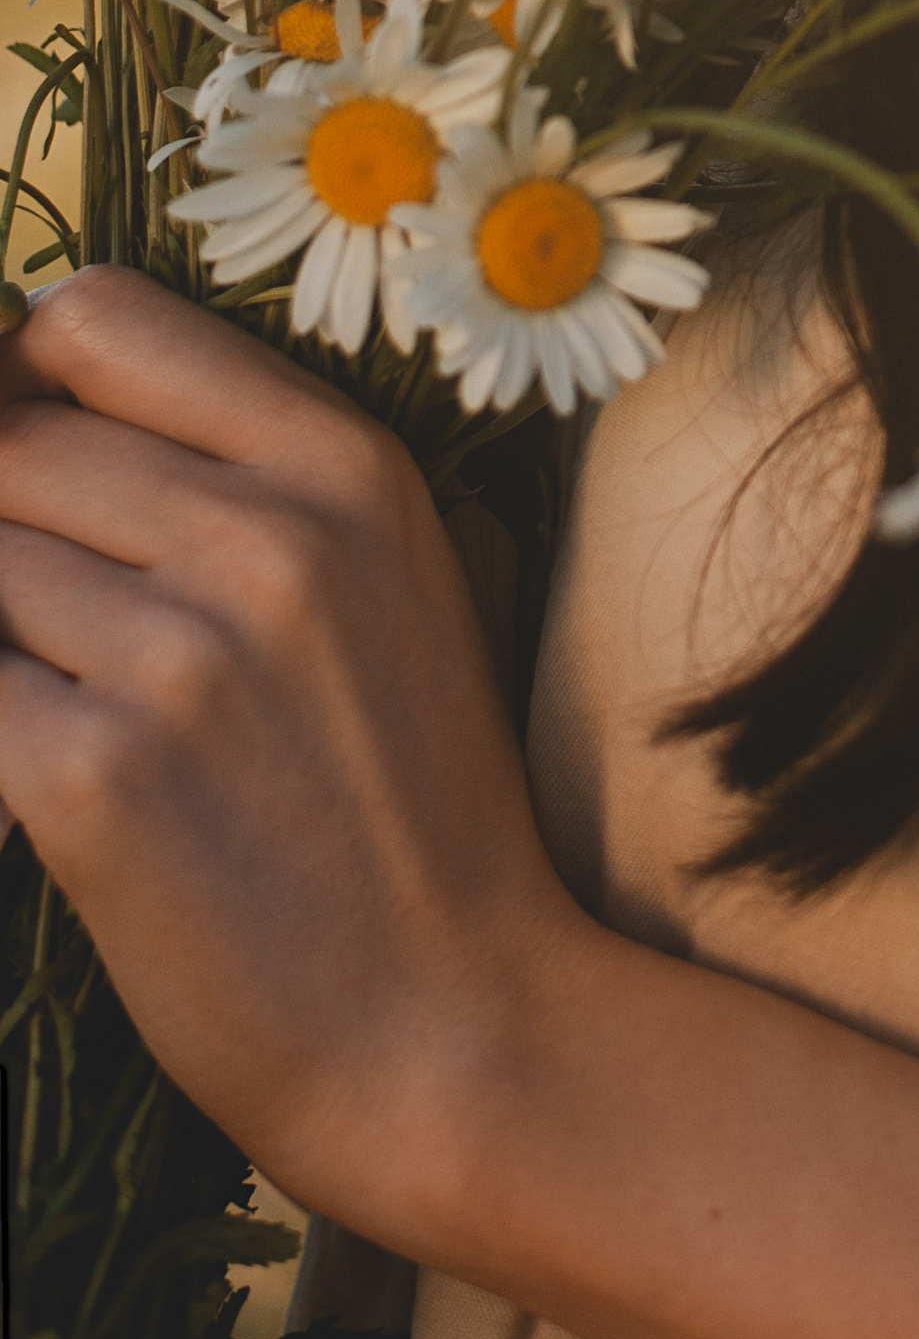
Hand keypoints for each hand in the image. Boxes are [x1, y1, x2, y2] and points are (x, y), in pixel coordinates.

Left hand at [0, 267, 575, 1227]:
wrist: (452, 1019)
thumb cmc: (407, 799)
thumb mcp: (386, 581)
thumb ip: (243, 476)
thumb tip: (36, 413)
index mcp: (342, 464)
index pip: (91, 318)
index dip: (20, 378)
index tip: (27, 455)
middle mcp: (264, 535)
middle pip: (8, 449)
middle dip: (7, 535)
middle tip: (72, 635)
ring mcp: (176, 656)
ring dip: (2, 641)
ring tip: (81, 716)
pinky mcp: (89, 780)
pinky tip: (49, 793)